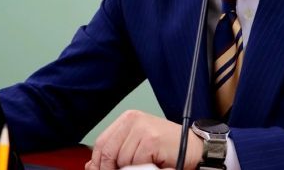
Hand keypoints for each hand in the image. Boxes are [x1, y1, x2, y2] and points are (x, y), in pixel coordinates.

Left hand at [84, 110, 202, 169]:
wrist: (193, 150)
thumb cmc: (166, 149)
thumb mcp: (136, 148)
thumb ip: (115, 153)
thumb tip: (91, 164)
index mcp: (127, 119)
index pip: (101, 143)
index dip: (99, 162)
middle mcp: (133, 119)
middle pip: (108, 152)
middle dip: (111, 168)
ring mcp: (143, 128)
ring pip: (121, 159)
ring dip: (131, 168)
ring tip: (145, 164)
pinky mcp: (151, 139)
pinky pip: (136, 162)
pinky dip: (143, 168)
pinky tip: (153, 162)